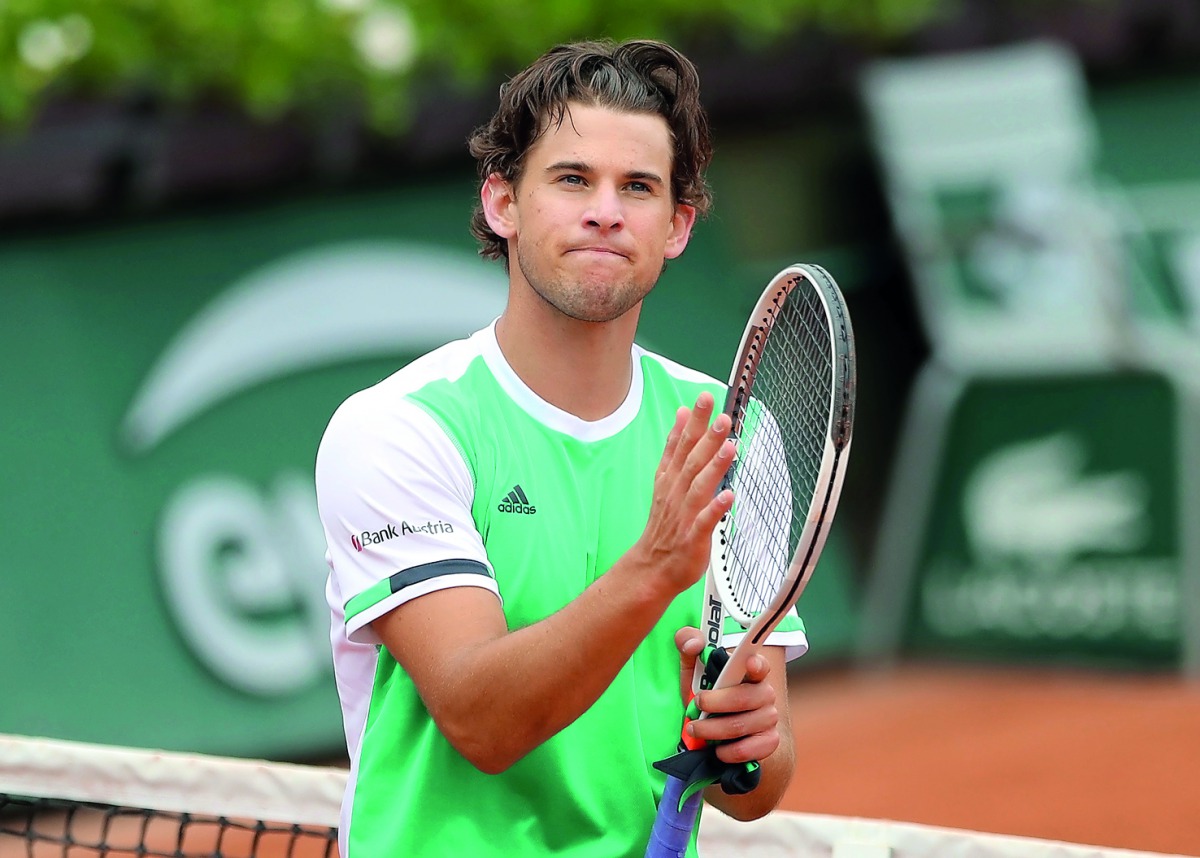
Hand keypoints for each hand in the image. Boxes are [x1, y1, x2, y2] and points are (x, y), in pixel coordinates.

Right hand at [634, 392, 735, 595]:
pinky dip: (715, 508)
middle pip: (691, 460)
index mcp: (670, 478)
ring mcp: (684, 514)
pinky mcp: (693, 537)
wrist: (653, 566)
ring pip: (699, 486)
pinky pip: (705, 521)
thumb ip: (676, 447)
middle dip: (706, 437)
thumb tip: (682, 414)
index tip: (704, 399)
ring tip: (730, 447)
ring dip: (714, 466)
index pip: (681, 444)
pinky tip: (729, 496)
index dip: (693, 421)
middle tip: (722, 416)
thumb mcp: (667, 478)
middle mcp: (676, 492)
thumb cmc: (667, 523)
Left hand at [674, 627, 780, 765]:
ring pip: (739, 725)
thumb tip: (693, 644)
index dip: (756, 664)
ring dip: (712, 730)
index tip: (749, 664)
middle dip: (713, 704)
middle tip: (695, 708)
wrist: (722, 733)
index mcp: (750, 670)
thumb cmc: (708, 695)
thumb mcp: (692, 669)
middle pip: (744, 698)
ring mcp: (769, 718)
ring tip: (696, 729)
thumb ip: (688, 645)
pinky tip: (717, 748)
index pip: (758, 664)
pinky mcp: (768, 742)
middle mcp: (765, 693)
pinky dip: (726, 751)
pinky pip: (747, 749)